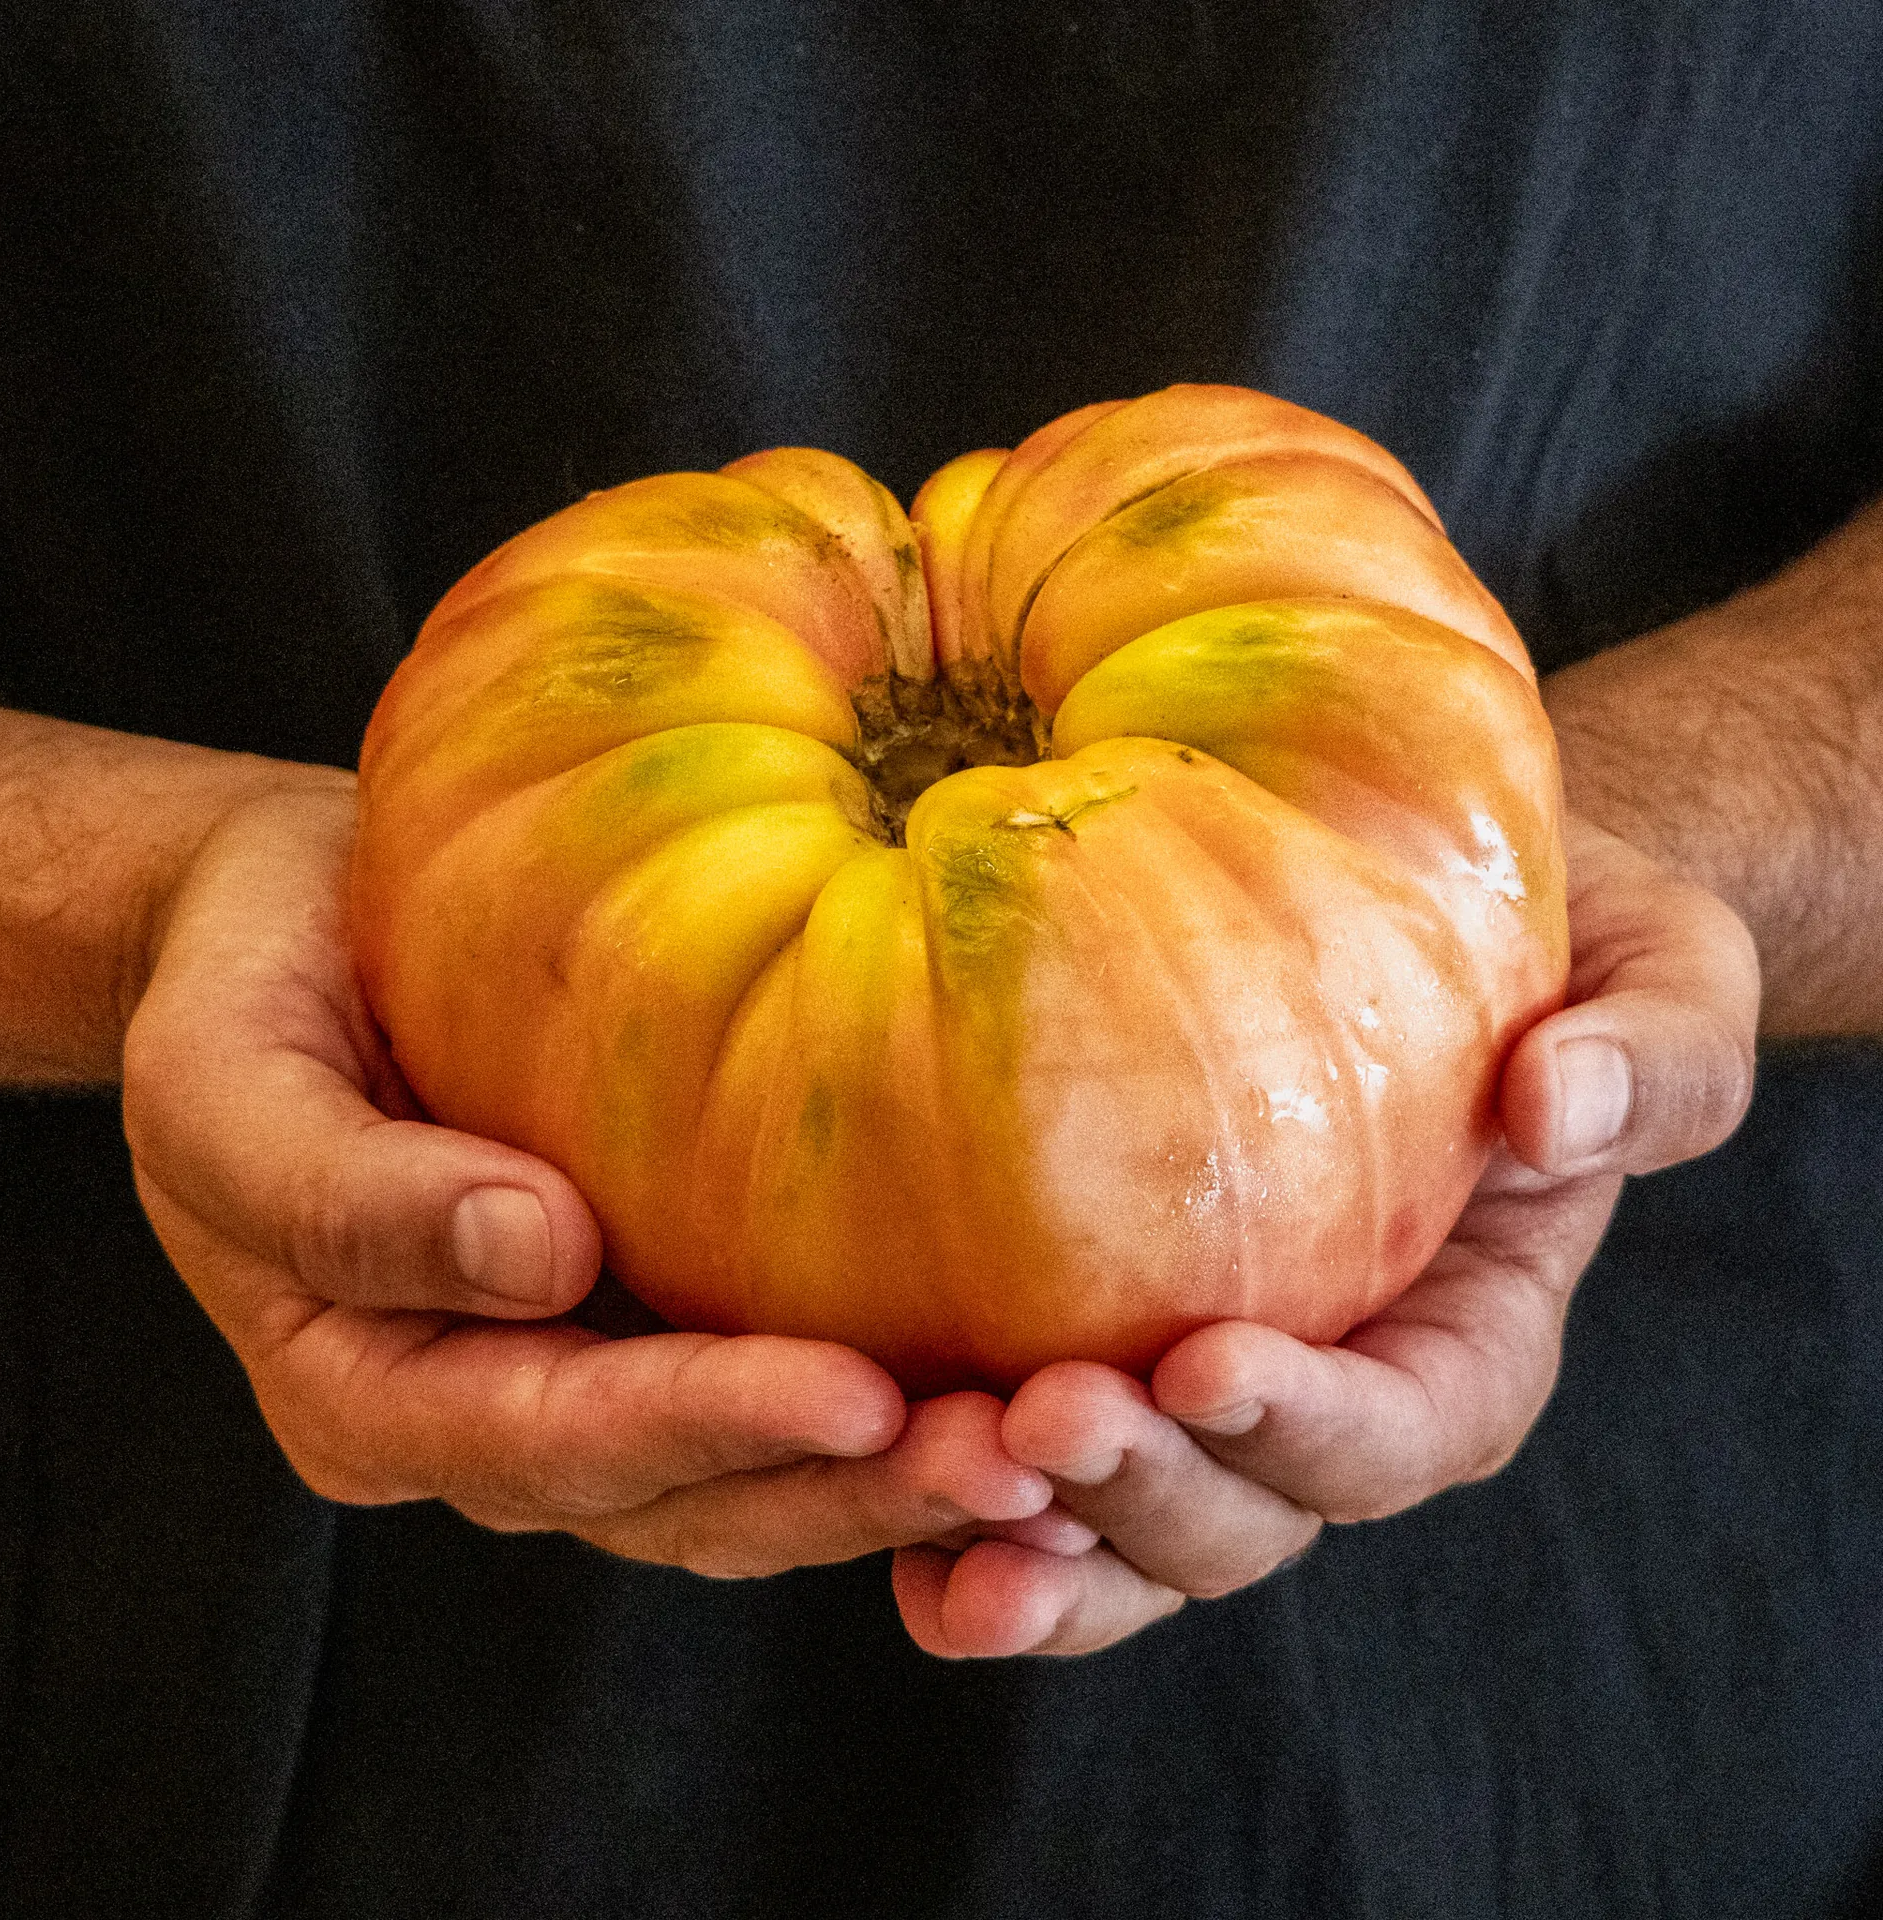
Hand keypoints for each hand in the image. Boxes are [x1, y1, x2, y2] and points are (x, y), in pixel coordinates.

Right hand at [123, 784, 1051, 1575]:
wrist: (286, 934)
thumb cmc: (244, 994)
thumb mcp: (227, 1084)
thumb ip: (346, 1194)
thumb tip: (538, 1255)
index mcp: (369, 1395)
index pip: (551, 1441)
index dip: (705, 1428)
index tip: (854, 1396)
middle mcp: (486, 1420)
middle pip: (677, 1500)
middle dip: (842, 1492)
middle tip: (1011, 1460)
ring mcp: (578, 1380)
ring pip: (747, 1485)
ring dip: (890, 1483)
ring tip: (1048, 1451)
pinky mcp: (651, 1320)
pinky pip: (772, 1403)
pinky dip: (881, 1421)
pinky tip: (1003, 1387)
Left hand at [893, 815, 1760, 1655]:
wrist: (1397, 900)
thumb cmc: (1545, 936)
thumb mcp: (1655, 969)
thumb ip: (1653, 1054)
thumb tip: (1558, 1108)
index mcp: (1463, 1338)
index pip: (1407, 1429)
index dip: (1314, 1426)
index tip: (1209, 1362)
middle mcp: (1327, 1392)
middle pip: (1251, 1515)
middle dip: (1150, 1492)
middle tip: (1044, 1420)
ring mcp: (1200, 1385)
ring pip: (1131, 1531)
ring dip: (1041, 1543)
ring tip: (942, 1502)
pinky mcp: (1092, 1340)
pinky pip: (1037, 1474)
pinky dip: (967, 1524)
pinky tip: (892, 1519)